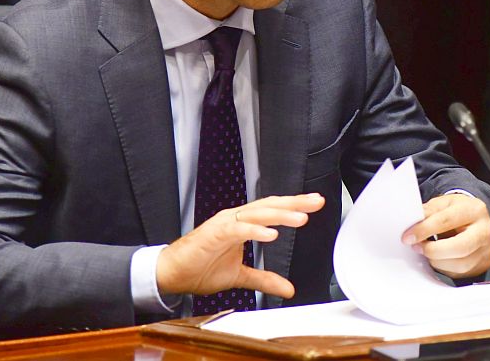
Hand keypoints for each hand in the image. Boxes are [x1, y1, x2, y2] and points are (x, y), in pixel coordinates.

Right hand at [156, 193, 324, 297]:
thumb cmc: (200, 268)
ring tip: (300, 218)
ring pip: (257, 214)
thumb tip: (288, 288)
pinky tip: (271, 234)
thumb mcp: (240, 276)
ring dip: (280, 215)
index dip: (294, 207)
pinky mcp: (214, 234)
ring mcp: (224, 224)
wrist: (172, 274)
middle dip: (294, 203)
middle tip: (316, 201)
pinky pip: (238, 229)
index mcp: (242, 224)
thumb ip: (264, 279)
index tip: (314, 204)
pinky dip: (255, 230)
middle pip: (269, 206)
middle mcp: (235, 219)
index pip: (272, 211)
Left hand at [402, 193, 489, 277]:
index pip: (446, 221)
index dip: (424, 230)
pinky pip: (460, 274)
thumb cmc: (457, 211)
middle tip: (417, 247)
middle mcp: (485, 231)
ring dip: (437, 261)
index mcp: (474, 210)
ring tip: (427, 252)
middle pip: (460, 247)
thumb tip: (412, 223)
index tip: (408, 237)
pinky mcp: (483, 265)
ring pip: (460, 264)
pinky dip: (444, 268)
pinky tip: (438, 259)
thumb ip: (428, 212)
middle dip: (433, 250)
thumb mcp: (443, 204)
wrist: (477, 220)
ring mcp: (487, 250)